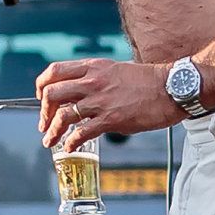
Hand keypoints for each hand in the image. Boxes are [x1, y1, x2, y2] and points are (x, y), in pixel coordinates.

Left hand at [37, 56, 182, 149]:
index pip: (54, 71)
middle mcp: (93, 81)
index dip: (42, 85)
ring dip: (52, 130)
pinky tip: (70, 147)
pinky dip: (71, 142)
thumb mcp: (116, 70)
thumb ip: (96, 80)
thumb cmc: (148, 82)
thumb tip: (81, 95)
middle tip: (45, 123)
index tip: (41, 97)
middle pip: (52, 93)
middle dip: (43, 112)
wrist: (172, 88)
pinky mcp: (112, 119)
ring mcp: (101, 101)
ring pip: (63, 115)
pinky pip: (82, 133)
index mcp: (93, 67)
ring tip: (50, 140)